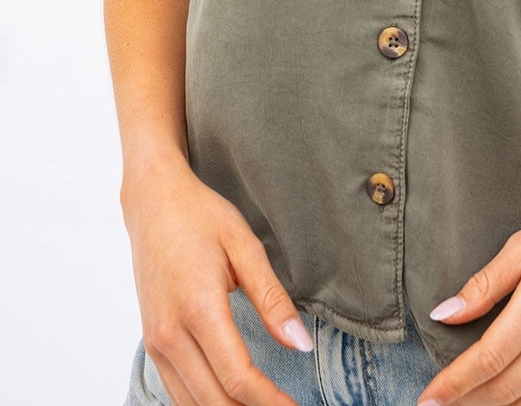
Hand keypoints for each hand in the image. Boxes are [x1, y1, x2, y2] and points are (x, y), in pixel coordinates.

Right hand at [123, 157, 310, 405]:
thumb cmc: (201, 217)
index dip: (271, 402)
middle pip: (215, 402)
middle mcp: (169, 334)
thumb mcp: (245, 246)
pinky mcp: (151, 342)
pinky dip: (205, 404)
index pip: (238, 378)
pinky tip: (232, 400)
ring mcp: (155, 342)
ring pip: (193, 404)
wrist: (152, 202)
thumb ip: (272, 299)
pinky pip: (177, 391)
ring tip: (265, 405)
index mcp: (198, 309)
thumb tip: (301, 344)